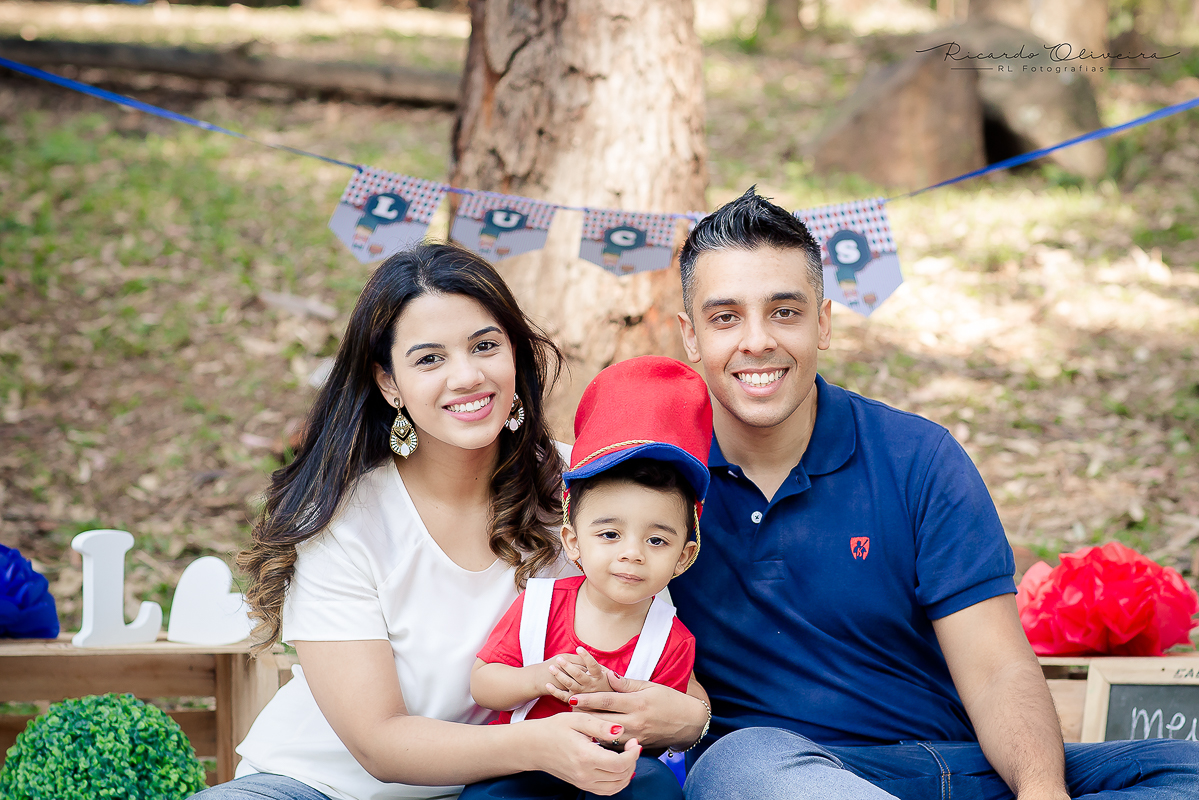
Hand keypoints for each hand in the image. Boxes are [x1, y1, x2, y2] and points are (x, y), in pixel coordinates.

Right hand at [526, 712, 639, 795]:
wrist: (533, 746)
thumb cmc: (554, 729)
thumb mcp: (577, 719)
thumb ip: (600, 725)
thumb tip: (621, 730)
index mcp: (585, 756)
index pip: (620, 764)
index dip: (633, 754)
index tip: (635, 741)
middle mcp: (585, 774)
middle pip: (621, 776)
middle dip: (633, 761)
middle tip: (633, 745)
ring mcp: (583, 782)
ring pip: (616, 787)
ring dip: (628, 773)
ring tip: (628, 756)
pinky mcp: (581, 785)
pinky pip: (607, 790)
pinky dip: (618, 781)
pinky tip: (618, 767)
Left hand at [545, 648, 613, 701]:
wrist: (606, 705)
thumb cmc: (608, 687)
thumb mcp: (614, 680)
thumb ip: (611, 674)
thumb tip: (611, 673)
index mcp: (599, 677)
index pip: (593, 666)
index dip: (586, 657)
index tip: (579, 648)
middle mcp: (590, 685)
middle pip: (578, 674)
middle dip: (567, 666)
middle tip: (558, 658)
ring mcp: (582, 694)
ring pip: (570, 684)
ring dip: (559, 675)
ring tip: (551, 668)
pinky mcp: (575, 700)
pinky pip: (564, 697)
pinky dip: (555, 691)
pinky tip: (548, 685)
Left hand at [568, 672, 706, 749]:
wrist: (688, 722)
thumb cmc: (670, 700)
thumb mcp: (650, 686)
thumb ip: (627, 683)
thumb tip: (607, 675)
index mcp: (638, 703)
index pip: (607, 701)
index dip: (588, 699)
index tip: (572, 698)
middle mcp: (636, 722)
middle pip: (602, 720)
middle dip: (584, 716)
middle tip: (567, 711)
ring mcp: (636, 736)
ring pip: (606, 735)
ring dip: (590, 729)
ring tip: (575, 723)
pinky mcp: (637, 746)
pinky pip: (615, 744)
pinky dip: (602, 739)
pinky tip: (592, 735)